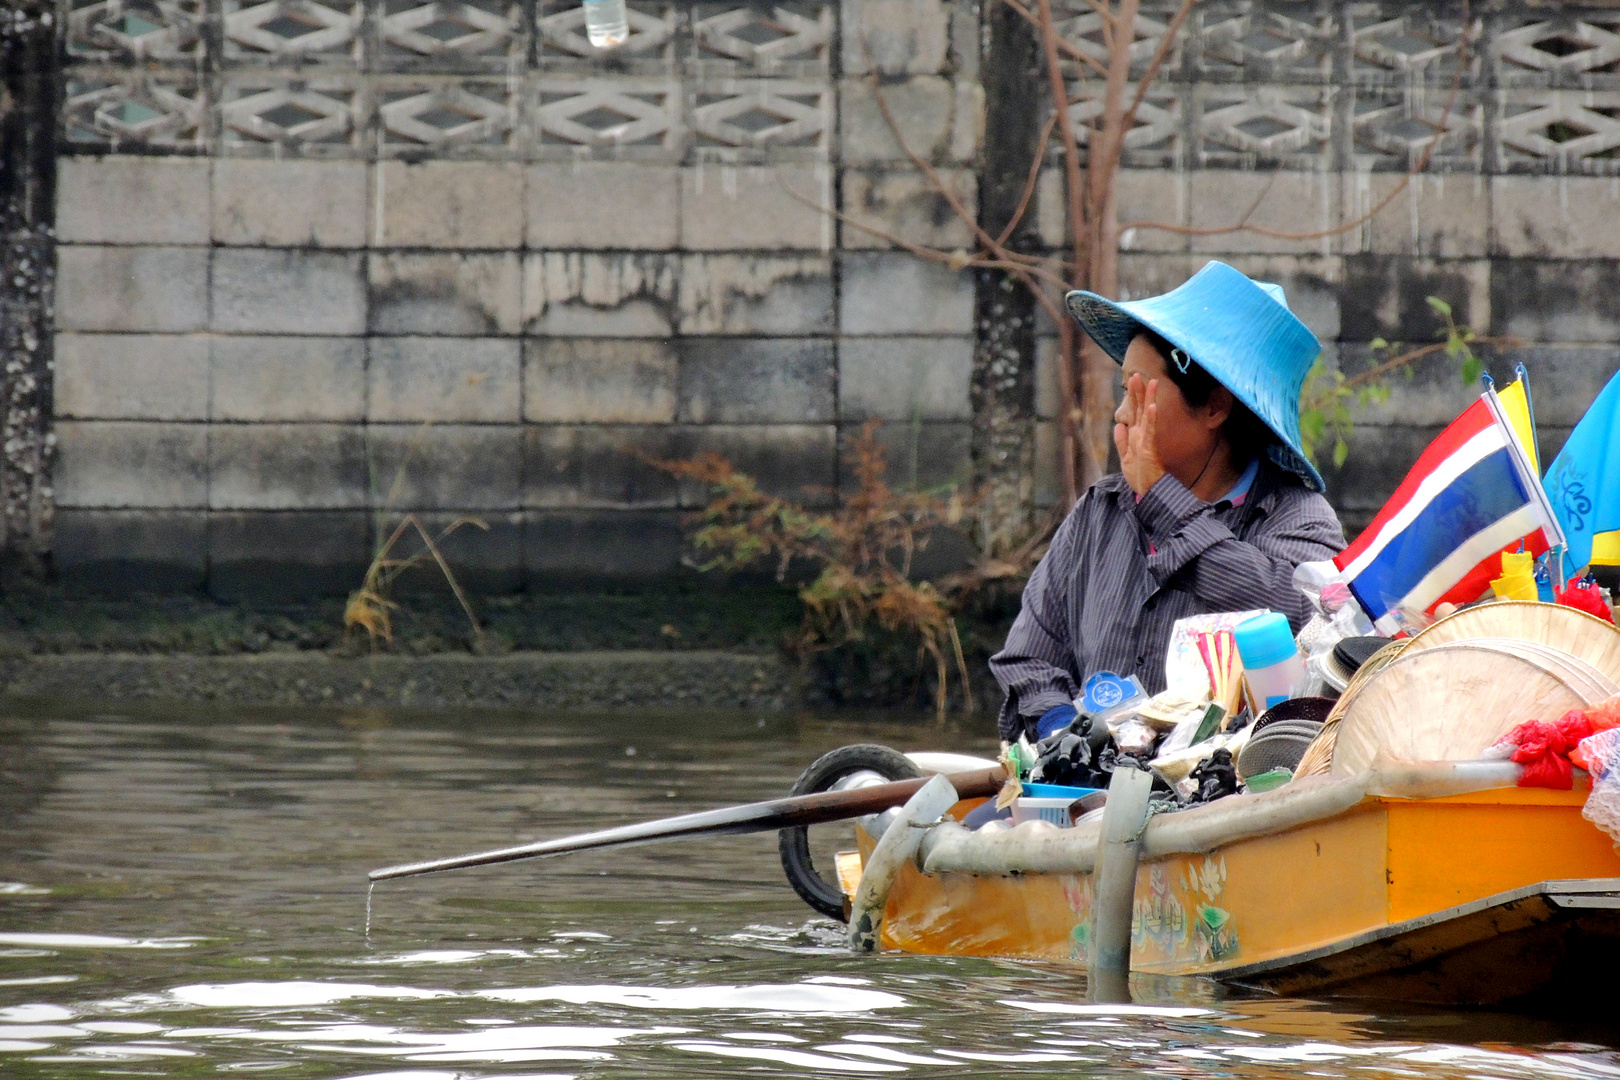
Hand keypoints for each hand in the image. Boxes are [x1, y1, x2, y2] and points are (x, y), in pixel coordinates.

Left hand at [1114, 373, 1165, 495]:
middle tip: (1136, 374)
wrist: (1148, 492)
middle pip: (1140, 409)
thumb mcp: (1125, 458)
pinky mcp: (1149, 449)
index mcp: (1136, 436)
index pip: (1134, 412)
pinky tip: (1153, 407)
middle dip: (1138, 392)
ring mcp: (1146, 441)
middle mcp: (1142, 435)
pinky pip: (1151, 431)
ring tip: (1150, 382)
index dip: (1132, 397)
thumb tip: (1119, 425)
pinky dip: (1152, 419)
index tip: (1132, 381)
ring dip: (1149, 399)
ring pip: (1148, 415)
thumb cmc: (1140, 477)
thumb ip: (1121, 442)